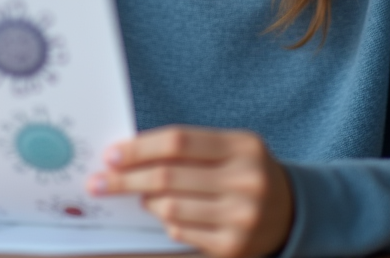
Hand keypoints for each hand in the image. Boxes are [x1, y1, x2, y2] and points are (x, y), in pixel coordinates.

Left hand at [88, 126, 293, 257]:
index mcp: (244, 146)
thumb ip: (188, 149)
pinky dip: (168, 223)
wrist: (290, 211)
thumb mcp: (229, 149)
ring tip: (142, 198)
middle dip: (125, 180)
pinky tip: (171, 216)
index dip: (139, 148)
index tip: (110, 155)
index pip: (178, 142)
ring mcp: (242, 217)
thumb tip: (127, 155)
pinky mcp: (234, 248)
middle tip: (99, 181)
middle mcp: (247, 181)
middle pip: (167, 177)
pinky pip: (181, 232)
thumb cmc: (244, 173)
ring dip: (146, 202)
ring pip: (169, 209)